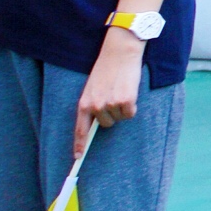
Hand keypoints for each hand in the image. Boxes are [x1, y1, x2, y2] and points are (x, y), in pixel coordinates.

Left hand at [74, 31, 141, 159]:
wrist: (119, 53)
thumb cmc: (106, 69)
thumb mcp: (93, 88)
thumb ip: (93, 105)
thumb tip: (98, 124)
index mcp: (84, 103)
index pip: (80, 129)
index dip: (79, 145)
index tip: (78, 157)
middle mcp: (96, 106)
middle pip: (106, 124)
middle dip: (112, 114)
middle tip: (114, 97)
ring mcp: (110, 104)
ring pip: (120, 118)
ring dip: (123, 107)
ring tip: (120, 90)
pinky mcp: (125, 101)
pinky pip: (130, 113)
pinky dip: (132, 105)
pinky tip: (128, 91)